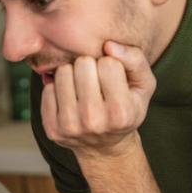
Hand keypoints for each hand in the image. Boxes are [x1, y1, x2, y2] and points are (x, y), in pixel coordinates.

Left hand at [41, 43, 155, 158]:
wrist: (104, 147)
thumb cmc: (127, 108)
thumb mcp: (143, 86)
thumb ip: (135, 60)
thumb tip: (108, 45)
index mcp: (121, 113)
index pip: (108, 63)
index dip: (111, 64)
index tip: (113, 77)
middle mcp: (94, 122)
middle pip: (82, 64)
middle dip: (90, 66)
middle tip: (95, 80)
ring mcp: (70, 127)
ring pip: (62, 73)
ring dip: (72, 74)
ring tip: (82, 87)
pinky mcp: (51, 129)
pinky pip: (48, 88)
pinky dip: (58, 88)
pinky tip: (70, 98)